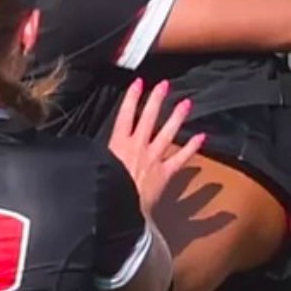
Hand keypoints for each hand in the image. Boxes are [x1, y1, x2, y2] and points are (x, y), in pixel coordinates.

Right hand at [107, 79, 205, 215]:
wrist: (117, 207)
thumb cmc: (102, 188)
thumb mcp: (94, 165)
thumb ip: (96, 155)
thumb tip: (88, 149)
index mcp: (118, 143)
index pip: (125, 114)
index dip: (132, 97)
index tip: (138, 83)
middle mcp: (138, 146)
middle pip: (149, 118)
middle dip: (157, 99)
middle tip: (165, 85)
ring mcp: (153, 158)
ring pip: (168, 133)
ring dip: (177, 117)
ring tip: (186, 103)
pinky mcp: (165, 173)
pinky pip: (181, 158)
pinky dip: (192, 148)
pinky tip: (201, 137)